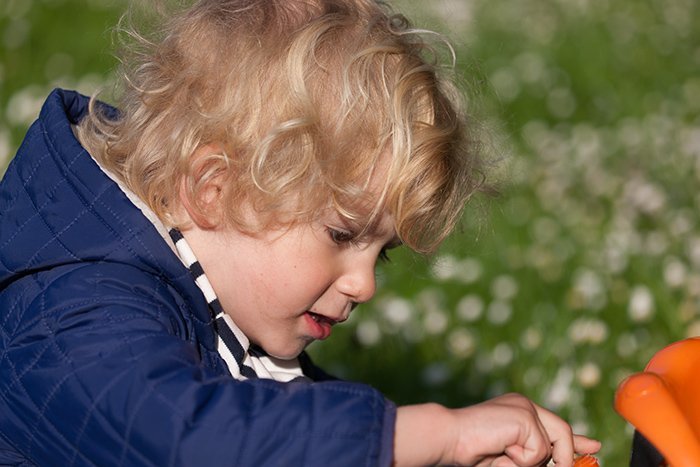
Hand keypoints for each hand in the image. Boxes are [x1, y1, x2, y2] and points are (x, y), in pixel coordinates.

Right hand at [394, 393, 600, 465]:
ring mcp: (526, 408)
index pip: (554, 425)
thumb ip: (536, 455)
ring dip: (532, 462)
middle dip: (568, 456)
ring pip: (553, 445)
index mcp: (518, 411)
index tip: (595, 447)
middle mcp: (524, 405)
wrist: (449, 439)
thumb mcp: (512, 456)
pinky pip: (539, 450)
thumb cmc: (472, 450)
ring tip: (504, 455)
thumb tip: (565, 462)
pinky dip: (522, 460)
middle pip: (562, 432)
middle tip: (578, 456)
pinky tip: (501, 449)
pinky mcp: (525, 417)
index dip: (576, 439)